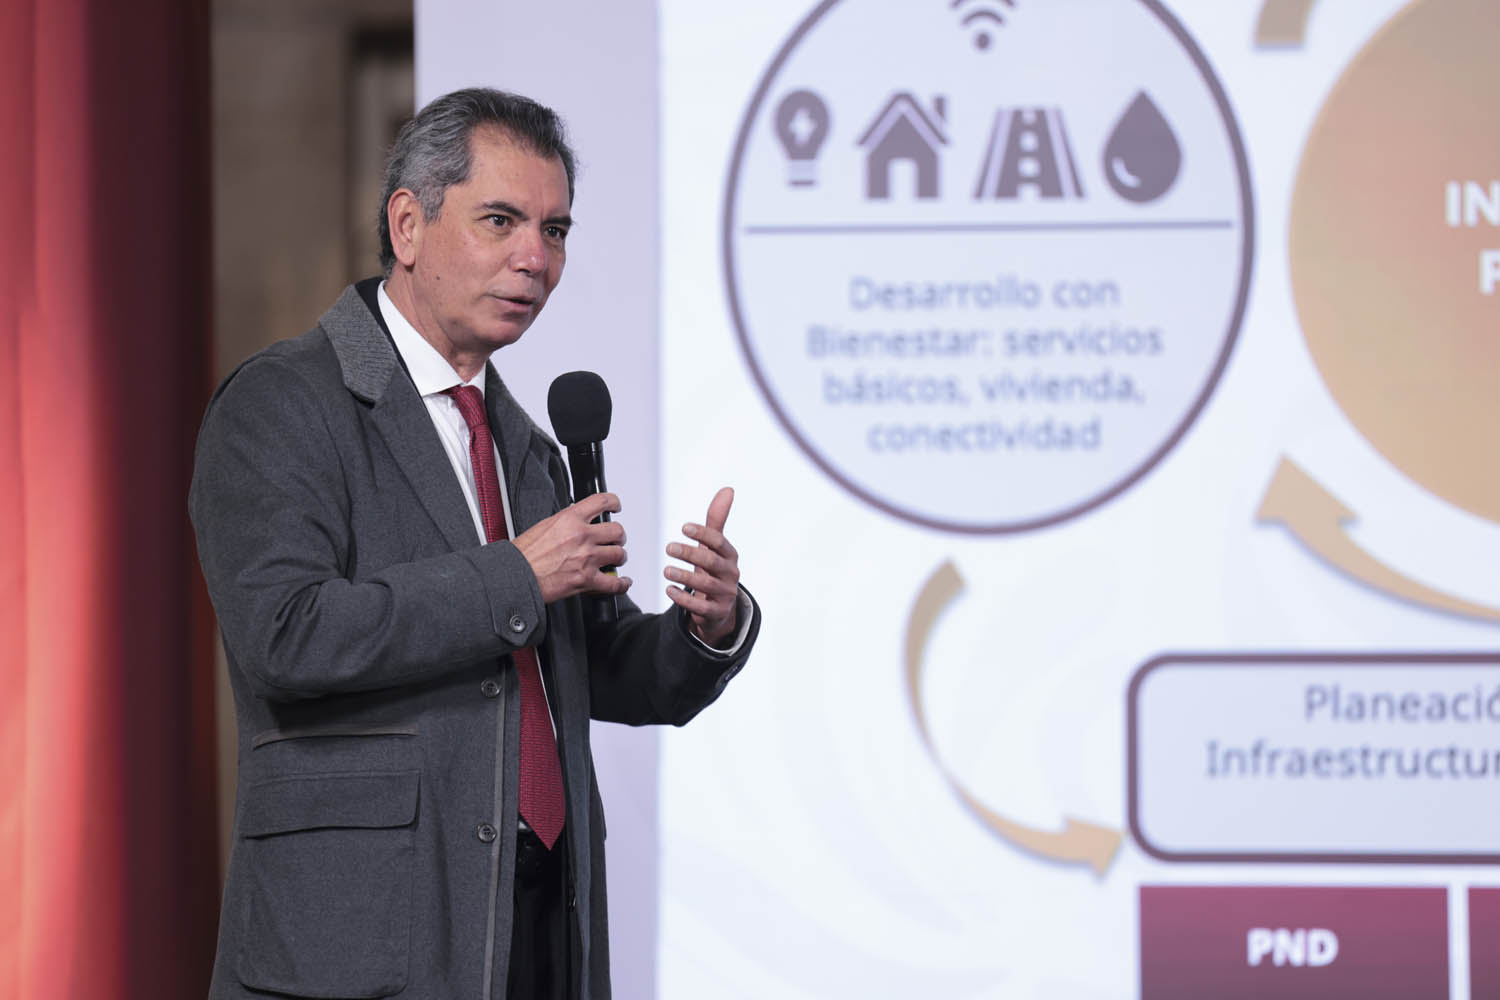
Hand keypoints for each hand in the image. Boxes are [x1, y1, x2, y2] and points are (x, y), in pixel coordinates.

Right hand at [514, 492, 631, 603]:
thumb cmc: (524, 554)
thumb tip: (576, 522)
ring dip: (619, 557)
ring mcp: (587, 558)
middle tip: (615, 539)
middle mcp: (582, 536)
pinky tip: (621, 582)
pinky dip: (621, 584)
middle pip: (616, 530)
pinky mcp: (587, 580)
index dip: (613, 503)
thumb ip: (565, 522)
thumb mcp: (544, 526)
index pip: (601, 502)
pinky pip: (614, 583)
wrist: (516, 575)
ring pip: (619, 554)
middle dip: (618, 536)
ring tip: (615, 559)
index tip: (615, 506)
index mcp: (570, 519)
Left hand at [665, 487, 740, 645]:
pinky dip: (684, 599)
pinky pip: (700, 607)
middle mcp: (731, 574)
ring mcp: (725, 594)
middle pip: (711, 562)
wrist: (719, 608)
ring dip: (684, 576)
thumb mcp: (714, 547)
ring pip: (705, 584)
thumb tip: (728, 489)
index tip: (684, 528)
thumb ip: (717, 520)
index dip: (703, 533)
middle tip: (669, 547)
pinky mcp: (716, 612)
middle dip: (690, 553)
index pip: (719, 541)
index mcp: (730, 555)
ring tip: (666, 570)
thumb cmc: (713, 570)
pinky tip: (669, 590)